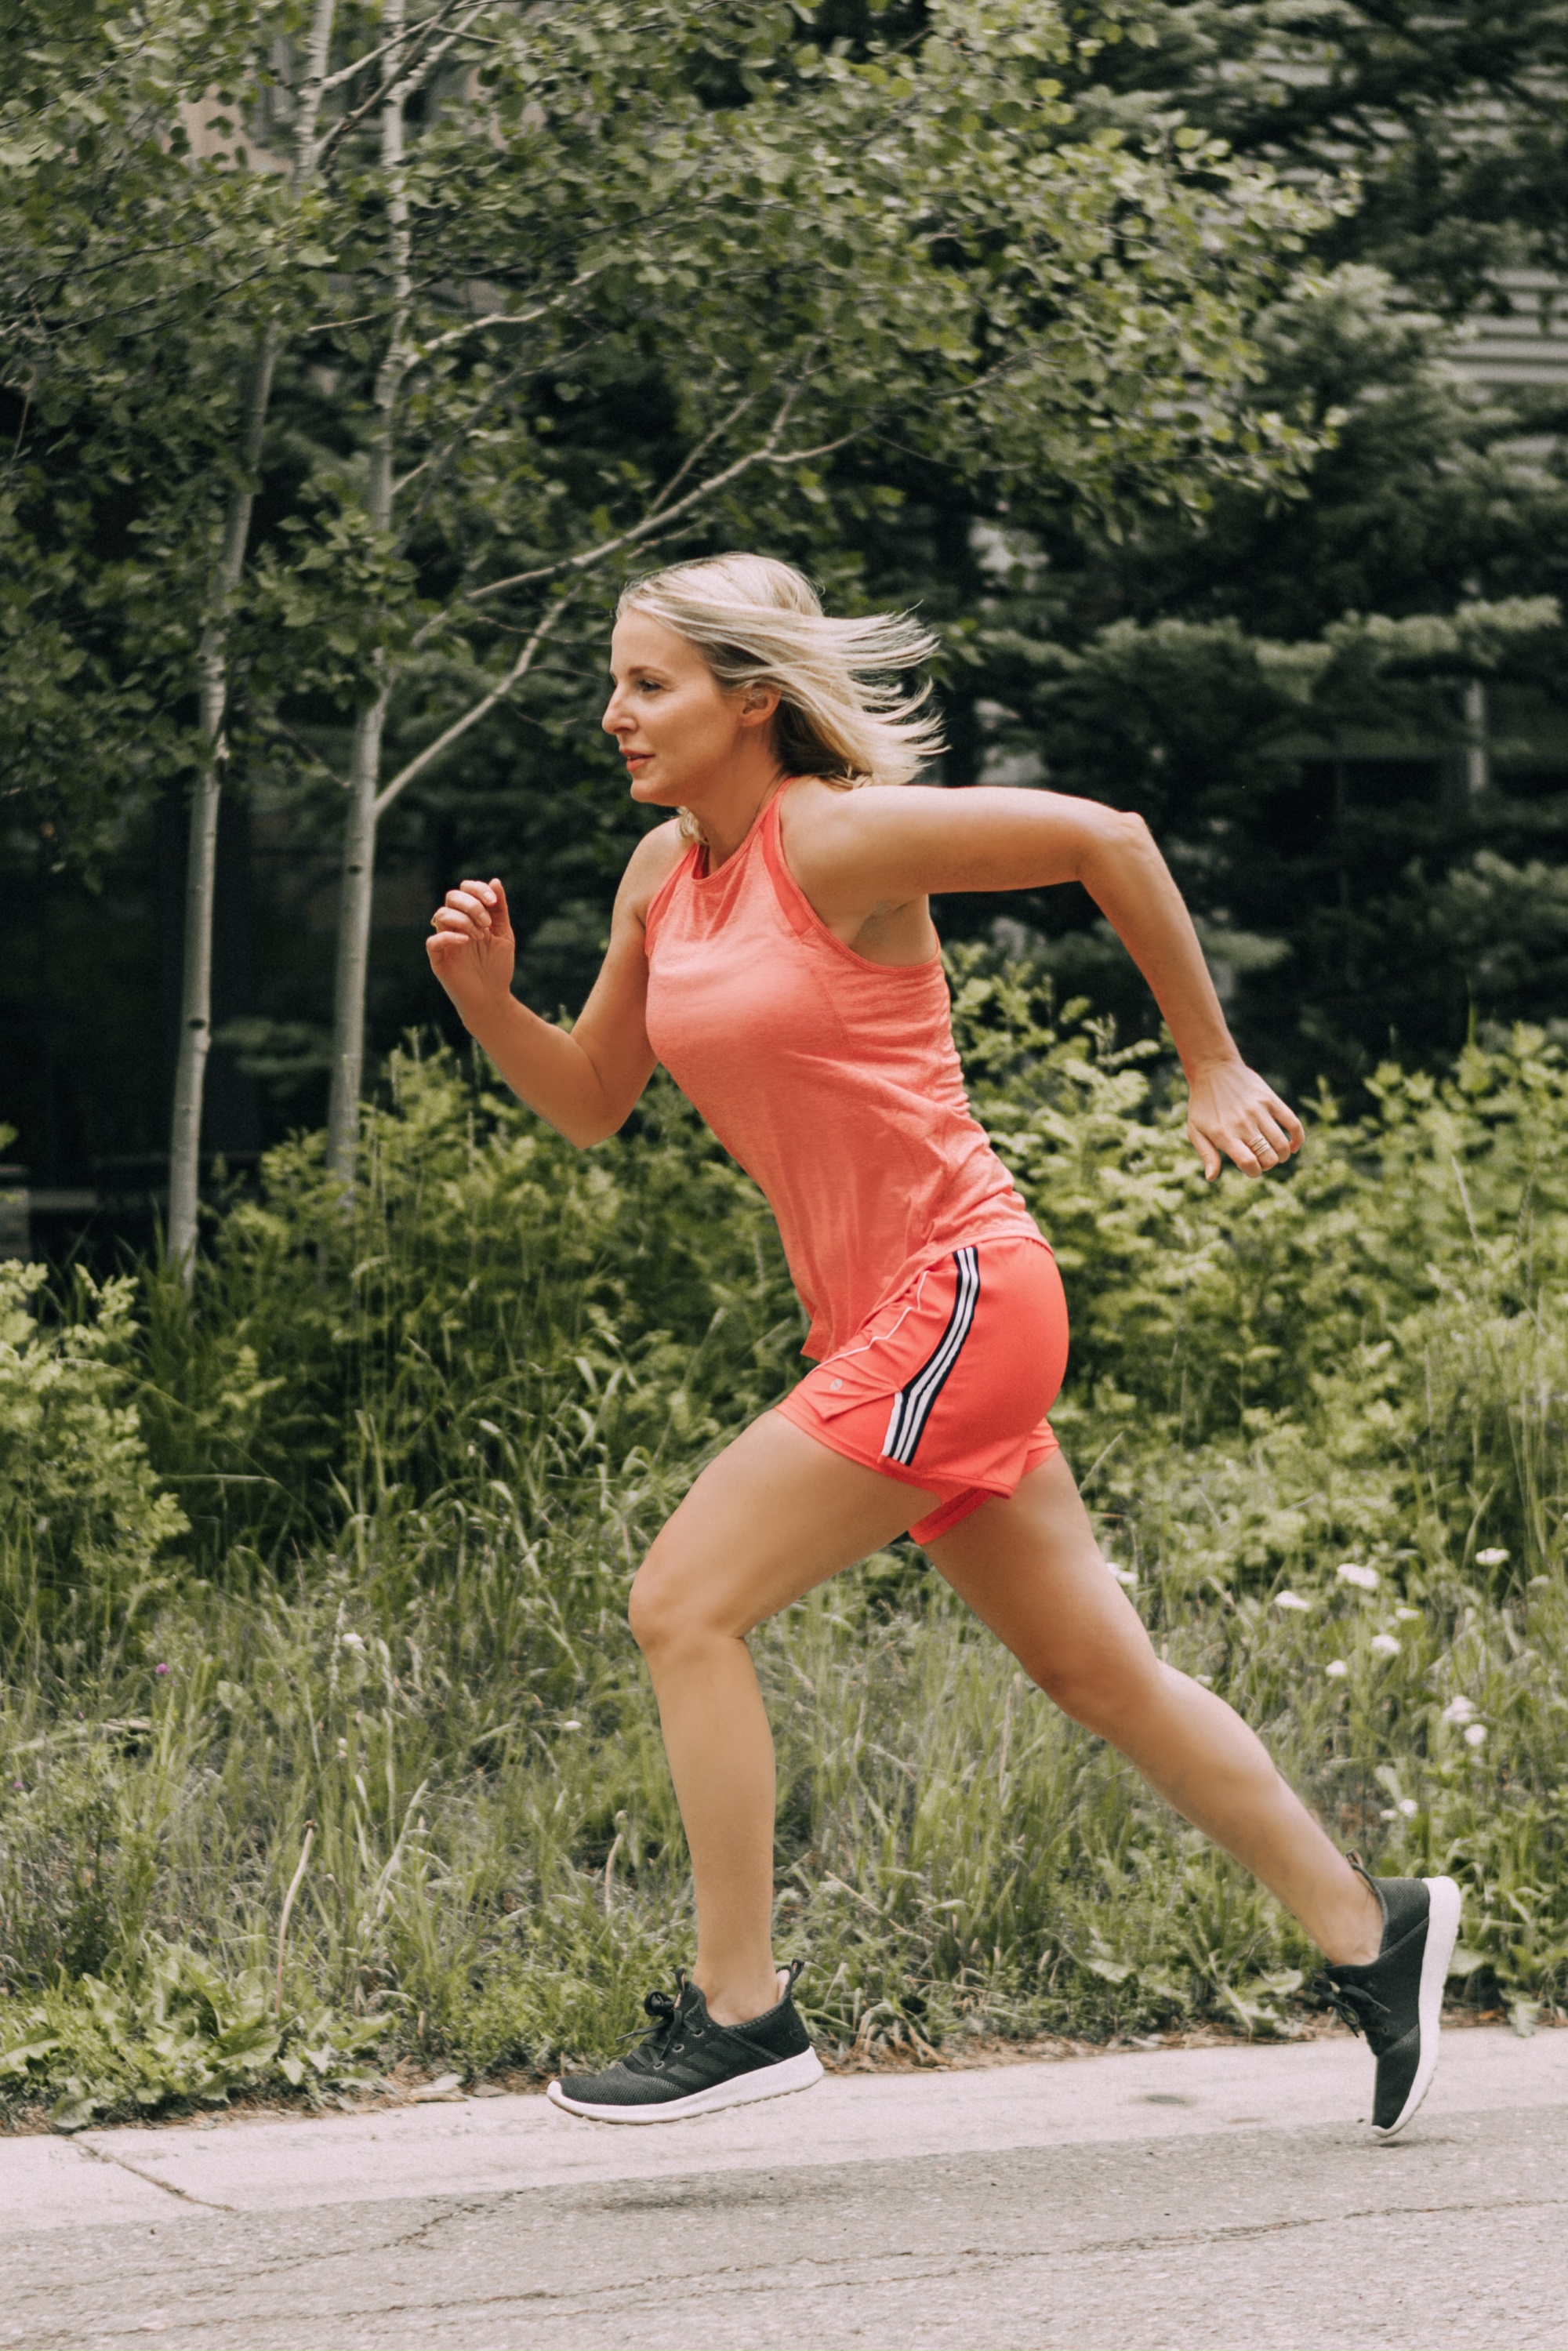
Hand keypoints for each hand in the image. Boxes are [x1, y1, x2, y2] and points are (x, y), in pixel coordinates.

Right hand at [426, 875, 514, 1025]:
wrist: (494, 998)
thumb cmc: (497, 966)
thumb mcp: (503, 934)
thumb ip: (499, 909)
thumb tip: (495, 881)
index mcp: (469, 917)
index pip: (465, 890)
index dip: (478, 889)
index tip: (494, 902)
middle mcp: (455, 926)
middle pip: (451, 897)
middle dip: (472, 904)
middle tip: (487, 923)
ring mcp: (445, 942)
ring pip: (441, 914)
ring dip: (464, 920)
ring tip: (480, 937)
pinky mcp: (439, 960)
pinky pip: (433, 941)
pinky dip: (449, 936)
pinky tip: (466, 941)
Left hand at [1185, 1057, 1303, 1180]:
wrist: (1213, 1069)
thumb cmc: (1203, 1104)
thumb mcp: (1196, 1130)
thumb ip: (1207, 1155)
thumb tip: (1212, 1177)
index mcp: (1224, 1134)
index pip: (1249, 1163)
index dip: (1254, 1172)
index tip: (1252, 1168)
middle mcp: (1243, 1124)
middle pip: (1268, 1157)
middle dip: (1267, 1165)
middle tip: (1261, 1159)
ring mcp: (1258, 1111)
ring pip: (1281, 1144)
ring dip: (1282, 1155)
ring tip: (1275, 1153)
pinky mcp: (1271, 1100)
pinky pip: (1293, 1123)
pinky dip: (1298, 1139)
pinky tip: (1292, 1145)